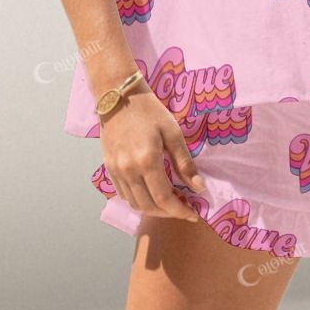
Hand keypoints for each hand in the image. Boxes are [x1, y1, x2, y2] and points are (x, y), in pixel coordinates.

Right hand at [100, 80, 207, 222]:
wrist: (118, 96)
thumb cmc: (149, 111)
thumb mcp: (173, 132)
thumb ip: (185, 163)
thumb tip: (199, 188)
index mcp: (147, 160)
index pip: (164, 199)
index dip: (180, 211)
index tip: (194, 213)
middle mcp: (128, 170)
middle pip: (149, 206)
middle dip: (169, 213)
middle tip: (185, 208)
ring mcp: (116, 171)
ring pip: (135, 204)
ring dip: (154, 209)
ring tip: (171, 201)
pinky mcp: (109, 168)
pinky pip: (124, 194)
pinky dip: (139, 200)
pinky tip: (152, 193)